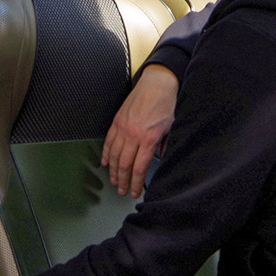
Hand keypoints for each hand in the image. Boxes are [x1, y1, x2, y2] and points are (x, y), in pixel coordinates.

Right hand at [102, 64, 178, 197]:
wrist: (157, 83)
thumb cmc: (166, 104)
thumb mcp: (171, 129)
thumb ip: (164, 147)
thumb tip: (160, 161)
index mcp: (149, 139)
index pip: (139, 168)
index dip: (136, 183)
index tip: (135, 191)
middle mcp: (134, 135)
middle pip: (124, 164)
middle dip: (123, 181)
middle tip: (122, 190)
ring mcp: (123, 127)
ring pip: (114, 155)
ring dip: (113, 170)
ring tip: (114, 181)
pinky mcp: (117, 120)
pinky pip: (108, 140)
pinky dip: (105, 153)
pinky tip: (105, 162)